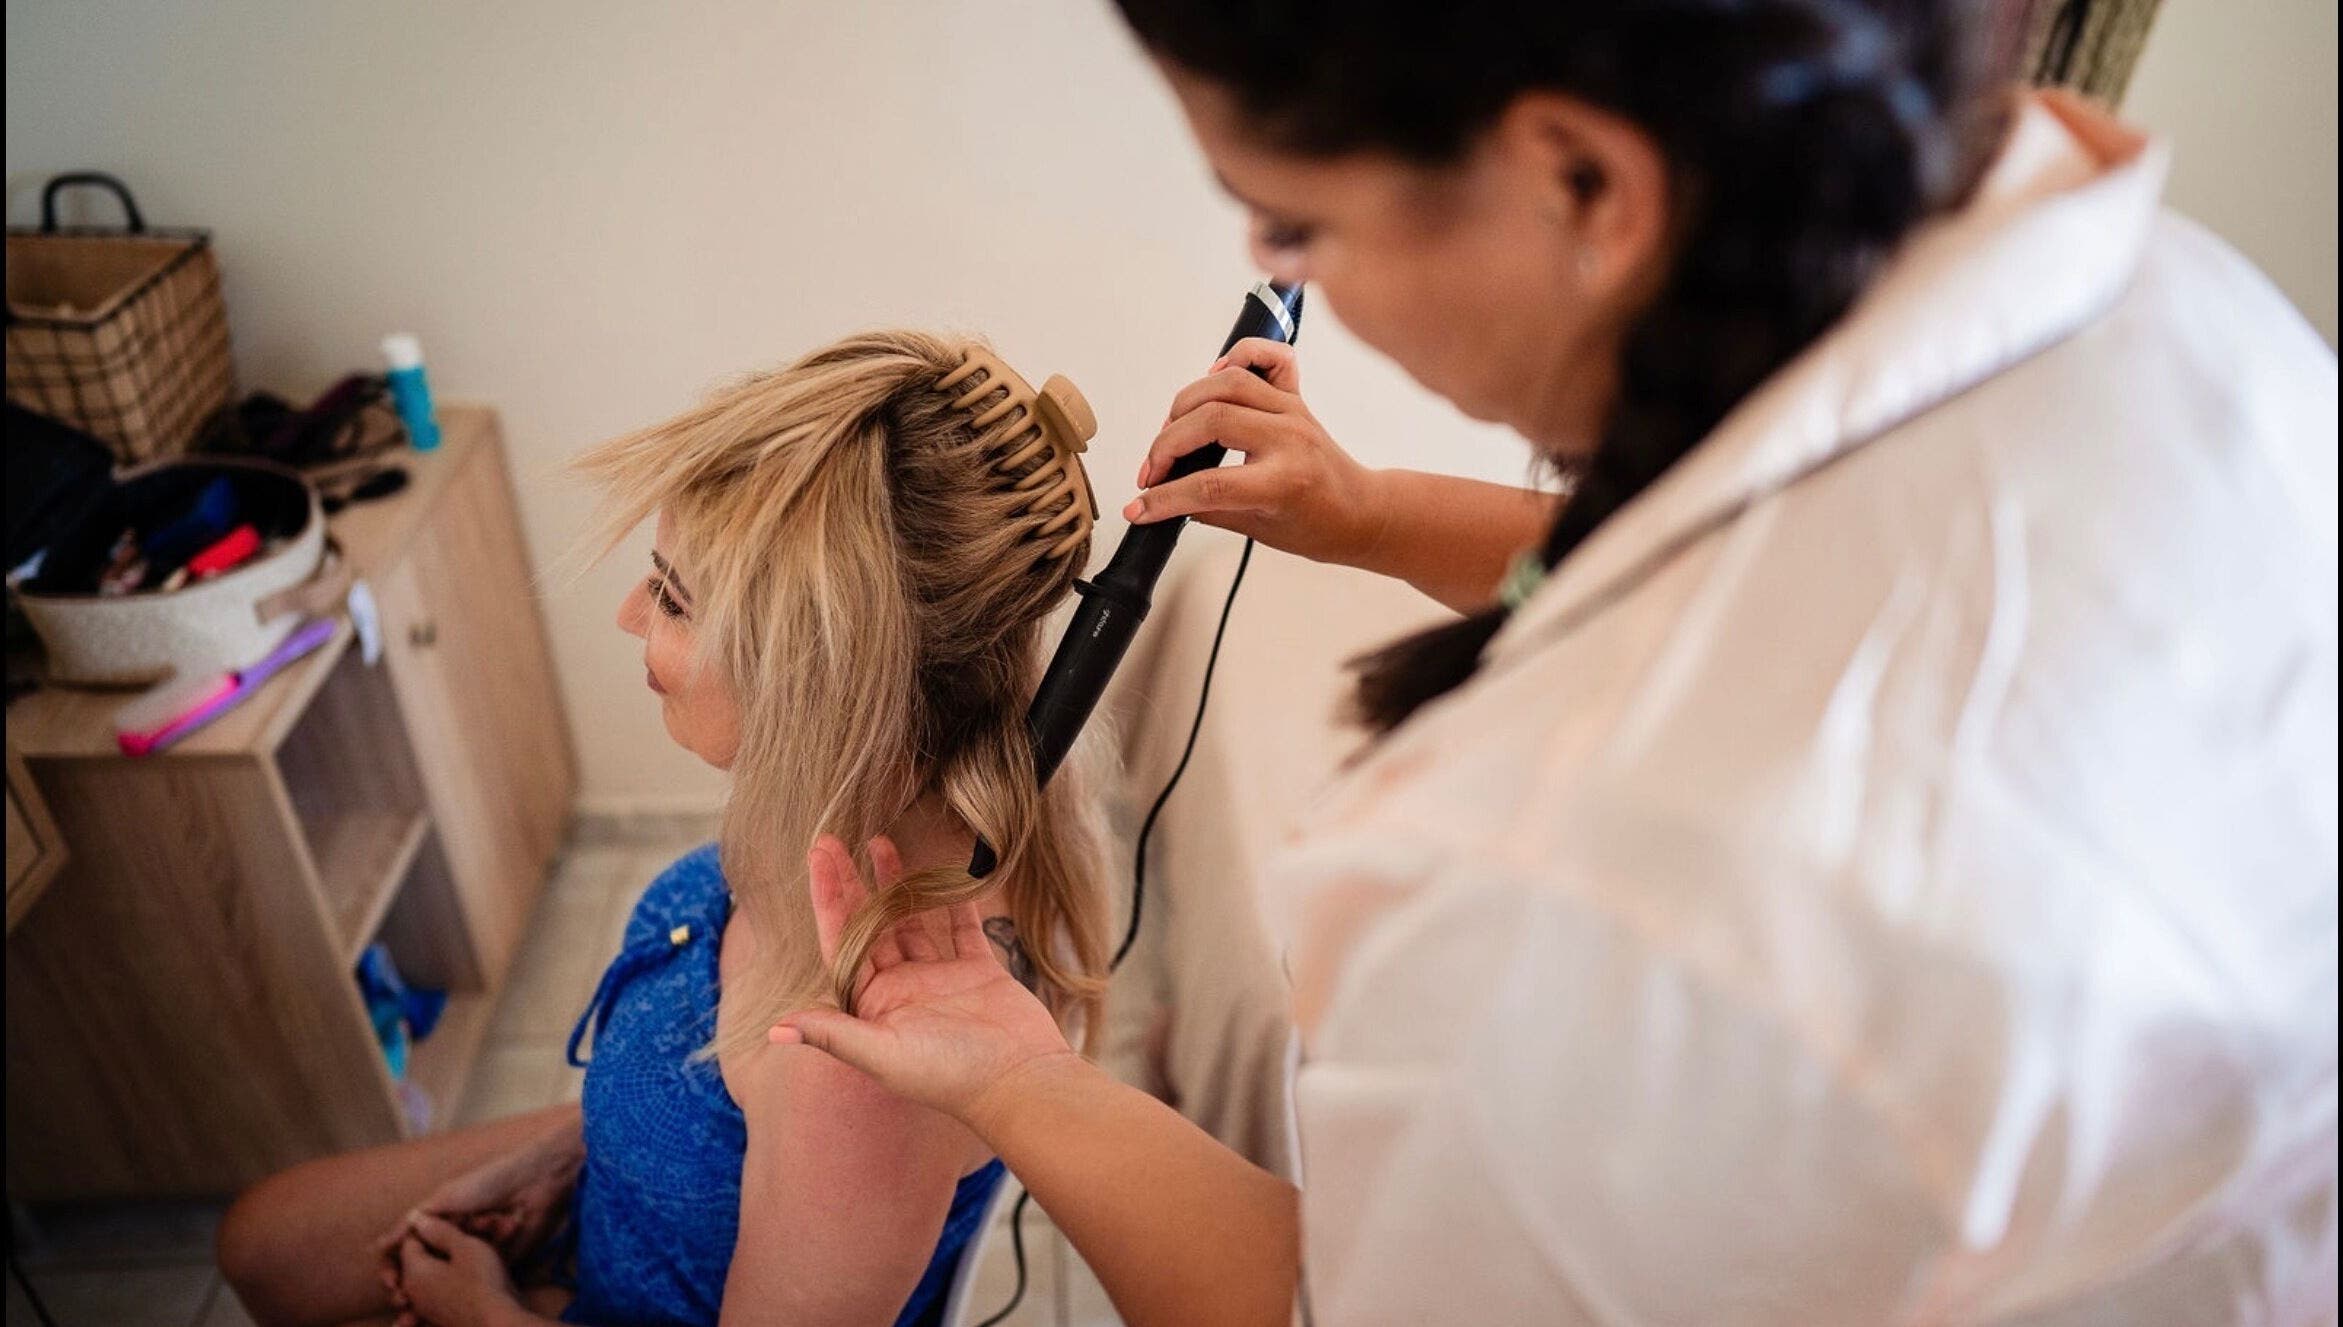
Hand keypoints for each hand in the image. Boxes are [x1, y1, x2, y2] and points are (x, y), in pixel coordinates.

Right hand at [372, 1130, 578, 1309]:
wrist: (534, 1185)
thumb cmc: (487, 1183)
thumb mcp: (443, 1200)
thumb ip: (411, 1225)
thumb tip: (377, 1246)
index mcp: (437, 1222)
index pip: (407, 1252)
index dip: (395, 1269)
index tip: (392, 1285)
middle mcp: (453, 1239)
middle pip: (425, 1272)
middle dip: (411, 1291)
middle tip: (404, 1305)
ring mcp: (474, 1253)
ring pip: (447, 1282)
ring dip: (431, 1300)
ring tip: (418, 1317)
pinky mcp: (497, 1264)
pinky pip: (475, 1283)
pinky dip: (462, 1295)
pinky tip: (447, 1310)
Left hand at [767, 836, 1078, 1131]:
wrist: (1019, 1082)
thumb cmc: (947, 1075)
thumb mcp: (883, 1055)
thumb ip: (834, 1034)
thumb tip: (776, 1029)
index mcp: (871, 1007)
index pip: (841, 942)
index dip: (828, 898)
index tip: (819, 856)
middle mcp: (900, 989)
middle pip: (870, 926)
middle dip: (853, 883)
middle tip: (835, 840)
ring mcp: (939, 978)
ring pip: (911, 921)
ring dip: (896, 884)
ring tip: (881, 841)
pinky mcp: (978, 971)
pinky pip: (960, 927)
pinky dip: (953, 900)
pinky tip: (943, 869)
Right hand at [1127, 338, 1388, 567]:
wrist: (1361, 512)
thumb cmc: (1319, 526)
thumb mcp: (1259, 530)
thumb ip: (1209, 510)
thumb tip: (1162, 500)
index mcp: (1285, 481)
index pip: (1209, 485)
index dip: (1165, 499)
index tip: (1139, 508)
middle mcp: (1290, 438)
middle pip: (1211, 421)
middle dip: (1167, 446)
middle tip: (1150, 472)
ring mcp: (1293, 412)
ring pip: (1228, 384)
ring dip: (1186, 405)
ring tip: (1170, 434)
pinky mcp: (1295, 398)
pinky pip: (1270, 358)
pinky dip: (1238, 357)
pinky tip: (1213, 376)